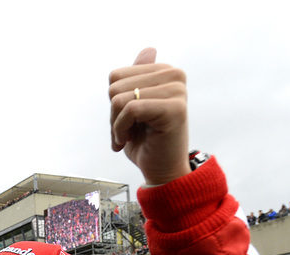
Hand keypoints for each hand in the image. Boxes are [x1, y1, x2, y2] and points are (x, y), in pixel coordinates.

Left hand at [109, 48, 189, 185]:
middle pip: (114, 86)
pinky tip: (128, 140)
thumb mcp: (133, 105)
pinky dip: (121, 130)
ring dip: (116, 125)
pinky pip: (130, 109)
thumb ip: (137, 78)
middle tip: (127, 131)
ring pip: (119, 98)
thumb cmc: (145, 141)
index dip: (112, 103)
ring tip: (130, 135)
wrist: (160, 171)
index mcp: (164, 71)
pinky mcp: (174, 108)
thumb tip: (149, 49)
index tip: (125, 120)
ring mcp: (177, 90)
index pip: (115, 76)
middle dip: (113, 114)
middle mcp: (174, 75)